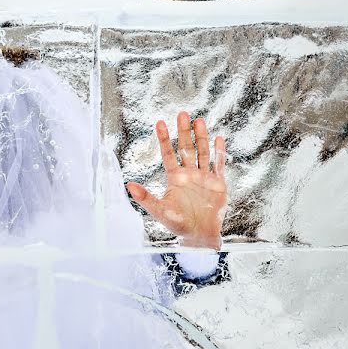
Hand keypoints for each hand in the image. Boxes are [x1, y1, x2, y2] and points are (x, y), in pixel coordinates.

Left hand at [126, 112, 226, 249]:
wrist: (200, 234)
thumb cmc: (178, 224)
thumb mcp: (160, 211)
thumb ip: (146, 198)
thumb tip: (128, 186)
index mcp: (175, 178)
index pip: (168, 154)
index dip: (164, 139)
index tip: (159, 122)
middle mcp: (189, 174)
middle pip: (186, 148)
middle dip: (184, 132)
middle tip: (182, 114)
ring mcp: (204, 177)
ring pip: (202, 153)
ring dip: (202, 137)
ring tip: (199, 120)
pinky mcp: (218, 183)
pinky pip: (219, 165)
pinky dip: (219, 153)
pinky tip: (219, 139)